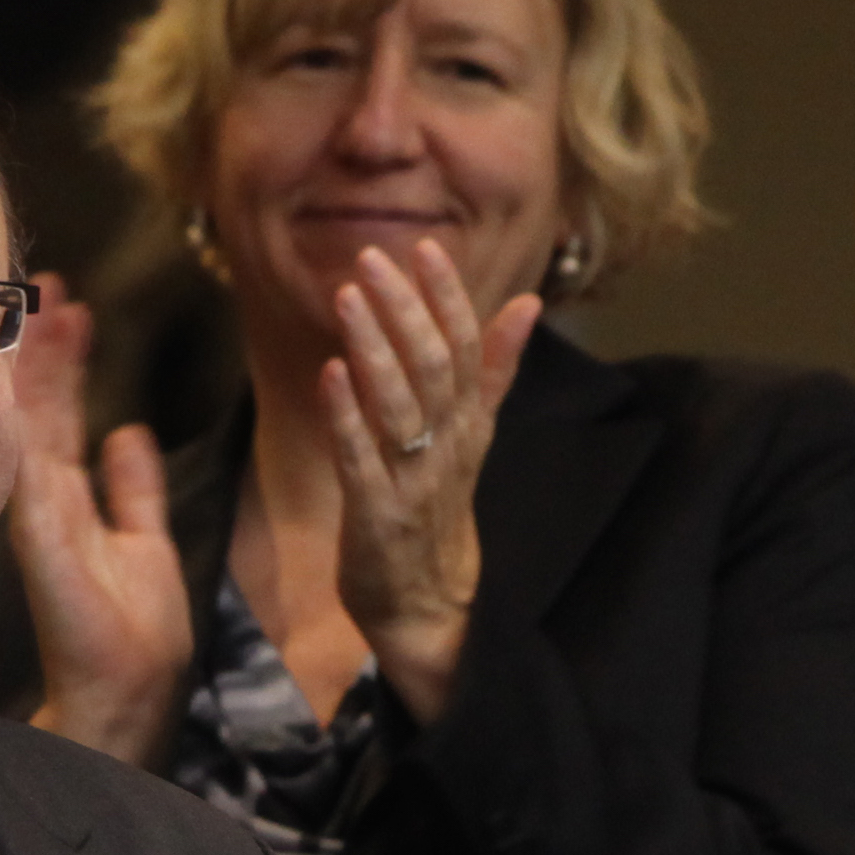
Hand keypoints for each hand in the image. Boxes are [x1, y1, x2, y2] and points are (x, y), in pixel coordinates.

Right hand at [11, 272, 193, 766]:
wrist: (123, 693)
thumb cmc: (132, 634)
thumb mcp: (144, 545)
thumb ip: (133, 492)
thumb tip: (129, 435)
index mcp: (67, 503)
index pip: (59, 416)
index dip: (63, 361)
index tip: (69, 304)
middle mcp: (44, 500)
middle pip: (40, 406)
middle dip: (45, 343)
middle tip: (47, 279)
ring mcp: (37, 510)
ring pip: (32, 418)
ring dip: (42, 358)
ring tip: (51, 300)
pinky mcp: (39, 526)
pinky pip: (34, 448)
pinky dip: (36, 400)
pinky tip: (40, 357)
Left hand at [321, 241, 538, 723]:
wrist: (429, 607)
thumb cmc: (440, 513)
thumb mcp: (474, 438)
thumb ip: (494, 371)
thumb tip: (527, 304)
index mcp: (471, 424)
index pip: (467, 349)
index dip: (447, 297)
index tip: (425, 246)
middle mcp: (449, 447)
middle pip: (434, 368)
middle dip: (405, 309)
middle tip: (372, 257)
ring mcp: (415, 482)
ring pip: (400, 407)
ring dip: (374, 349)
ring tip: (349, 298)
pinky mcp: (379, 516)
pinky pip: (362, 460)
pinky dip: (347, 417)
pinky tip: (328, 375)